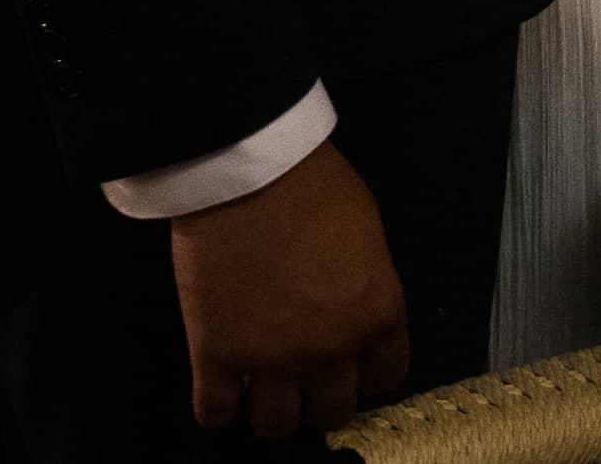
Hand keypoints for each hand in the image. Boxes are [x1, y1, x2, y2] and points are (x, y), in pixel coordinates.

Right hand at [170, 139, 408, 437]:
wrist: (249, 174)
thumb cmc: (316, 189)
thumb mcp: (368, 236)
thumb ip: (366, 287)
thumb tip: (351, 309)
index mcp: (378, 315)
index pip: (386, 377)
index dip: (368, 376)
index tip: (353, 371)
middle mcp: (330, 349)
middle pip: (332, 412)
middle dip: (321, 402)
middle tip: (305, 385)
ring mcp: (271, 359)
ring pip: (276, 425)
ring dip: (272, 414)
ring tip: (263, 393)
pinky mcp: (214, 356)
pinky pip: (214, 413)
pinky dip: (217, 410)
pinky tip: (221, 392)